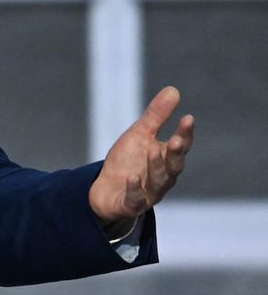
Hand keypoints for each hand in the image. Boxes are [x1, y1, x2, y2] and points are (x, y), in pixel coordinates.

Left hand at [89, 85, 193, 226]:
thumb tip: (173, 89)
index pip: (180, 146)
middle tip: (176, 140)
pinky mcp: (131, 204)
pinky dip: (135, 189)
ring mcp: (148, 193)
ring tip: (152, 150)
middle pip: (174, 166)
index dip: (185, 134)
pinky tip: (131, 177)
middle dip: (176, 153)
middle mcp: (163, 177)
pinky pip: (135, 199)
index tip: (188, 118)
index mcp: (166, 158)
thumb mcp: (139, 134)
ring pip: (158, 182)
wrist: (106, 189)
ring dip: (156, 167)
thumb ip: (156, 116)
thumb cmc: (128, 160)